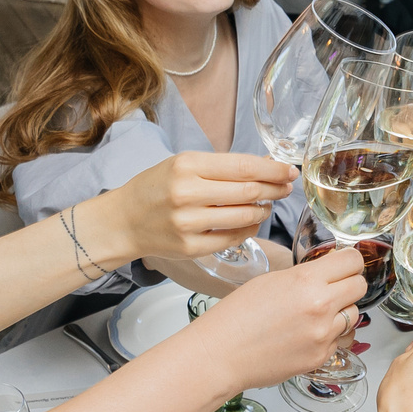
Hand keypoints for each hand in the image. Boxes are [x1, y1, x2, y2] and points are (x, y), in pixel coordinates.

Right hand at [99, 151, 296, 265]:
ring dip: (263, 210)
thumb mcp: (182, 164)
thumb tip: (265, 166)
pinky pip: (233, 238)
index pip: (243, 166)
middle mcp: (187, 193)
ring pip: (244, 216)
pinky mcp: (190, 247)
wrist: (123, 221)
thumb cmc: (156, 188)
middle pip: (248, 191)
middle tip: (286, 187)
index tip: (289, 170)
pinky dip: (248, 228)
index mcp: (187, 166)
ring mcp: (188, 223)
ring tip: (266, 204)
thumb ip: (221, 166)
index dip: (272, 169)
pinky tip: (250, 221)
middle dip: (274, 189)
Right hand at [186, 245, 366, 390]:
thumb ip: (305, 275)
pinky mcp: (321, 357)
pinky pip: (340, 340)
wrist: (221, 355)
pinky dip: (330, 335)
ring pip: (354, 315)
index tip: (344, 264)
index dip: (349, 261)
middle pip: (360, 286)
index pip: (352, 261)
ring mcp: (323, 334)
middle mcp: (321, 307)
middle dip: (349, 284)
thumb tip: (328, 273)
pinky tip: (308, 334)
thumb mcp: (271, 280)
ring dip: (341, 312)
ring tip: (316, 314)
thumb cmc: (236, 316)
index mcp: (306, 281)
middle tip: (334, 287)